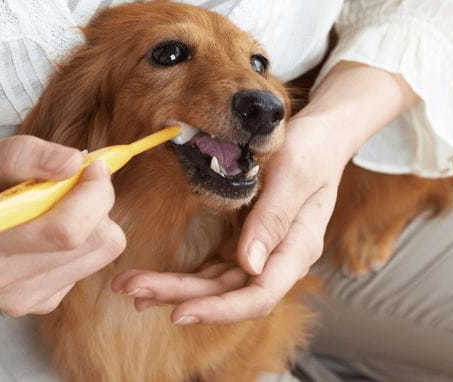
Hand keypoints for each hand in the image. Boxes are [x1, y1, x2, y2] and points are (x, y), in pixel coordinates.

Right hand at [0, 136, 125, 315]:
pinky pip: (89, 264)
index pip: (66, 231)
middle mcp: (4, 283)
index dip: (93, 194)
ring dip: (93, 219)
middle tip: (72, 180)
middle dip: (97, 201)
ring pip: (102, 252)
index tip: (92, 166)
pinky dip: (81, 239)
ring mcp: (24, 299)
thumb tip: (75, 162)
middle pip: (95, 242)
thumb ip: (23, 155)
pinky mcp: (40, 303)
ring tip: (56, 204)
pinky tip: (49, 229)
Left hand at [110, 61, 418, 323]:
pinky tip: (156, 279)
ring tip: (133, 287)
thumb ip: (274, 218)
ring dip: (176, 288)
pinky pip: (214, 268)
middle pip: (228, 293)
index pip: (259, 295)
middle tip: (133, 292)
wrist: (319, 139)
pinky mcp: (245, 242)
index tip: (178, 313)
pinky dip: (186, 276)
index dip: (219, 310)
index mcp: (297, 248)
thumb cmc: (312, 150)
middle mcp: (278, 259)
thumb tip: (250, 265)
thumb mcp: (294, 173)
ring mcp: (260, 253)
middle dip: (181, 296)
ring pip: (216, 284)